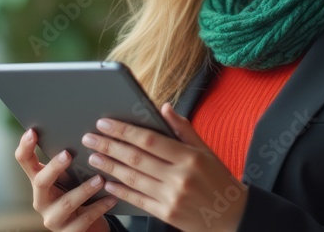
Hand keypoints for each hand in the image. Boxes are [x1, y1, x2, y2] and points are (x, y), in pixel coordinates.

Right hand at [15, 127, 117, 231]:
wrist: (88, 227)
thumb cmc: (79, 194)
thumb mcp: (70, 178)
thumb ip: (69, 162)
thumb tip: (85, 134)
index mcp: (39, 181)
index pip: (25, 162)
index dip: (25, 147)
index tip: (32, 131)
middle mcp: (41, 200)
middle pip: (40, 182)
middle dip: (54, 167)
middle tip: (68, 154)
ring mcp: (53, 218)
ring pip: (66, 203)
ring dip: (84, 190)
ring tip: (100, 179)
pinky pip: (84, 220)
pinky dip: (99, 207)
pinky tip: (112, 197)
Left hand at [81, 102, 248, 231]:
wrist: (233, 217)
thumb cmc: (219, 180)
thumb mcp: (206, 151)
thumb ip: (183, 129)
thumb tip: (164, 107)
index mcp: (189, 157)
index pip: (149, 140)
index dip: (124, 131)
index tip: (105, 123)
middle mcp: (179, 177)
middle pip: (136, 158)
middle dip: (109, 147)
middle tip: (90, 138)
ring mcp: (171, 197)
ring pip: (133, 179)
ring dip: (110, 167)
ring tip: (93, 157)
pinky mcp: (167, 214)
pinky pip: (138, 200)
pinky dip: (121, 191)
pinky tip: (108, 182)